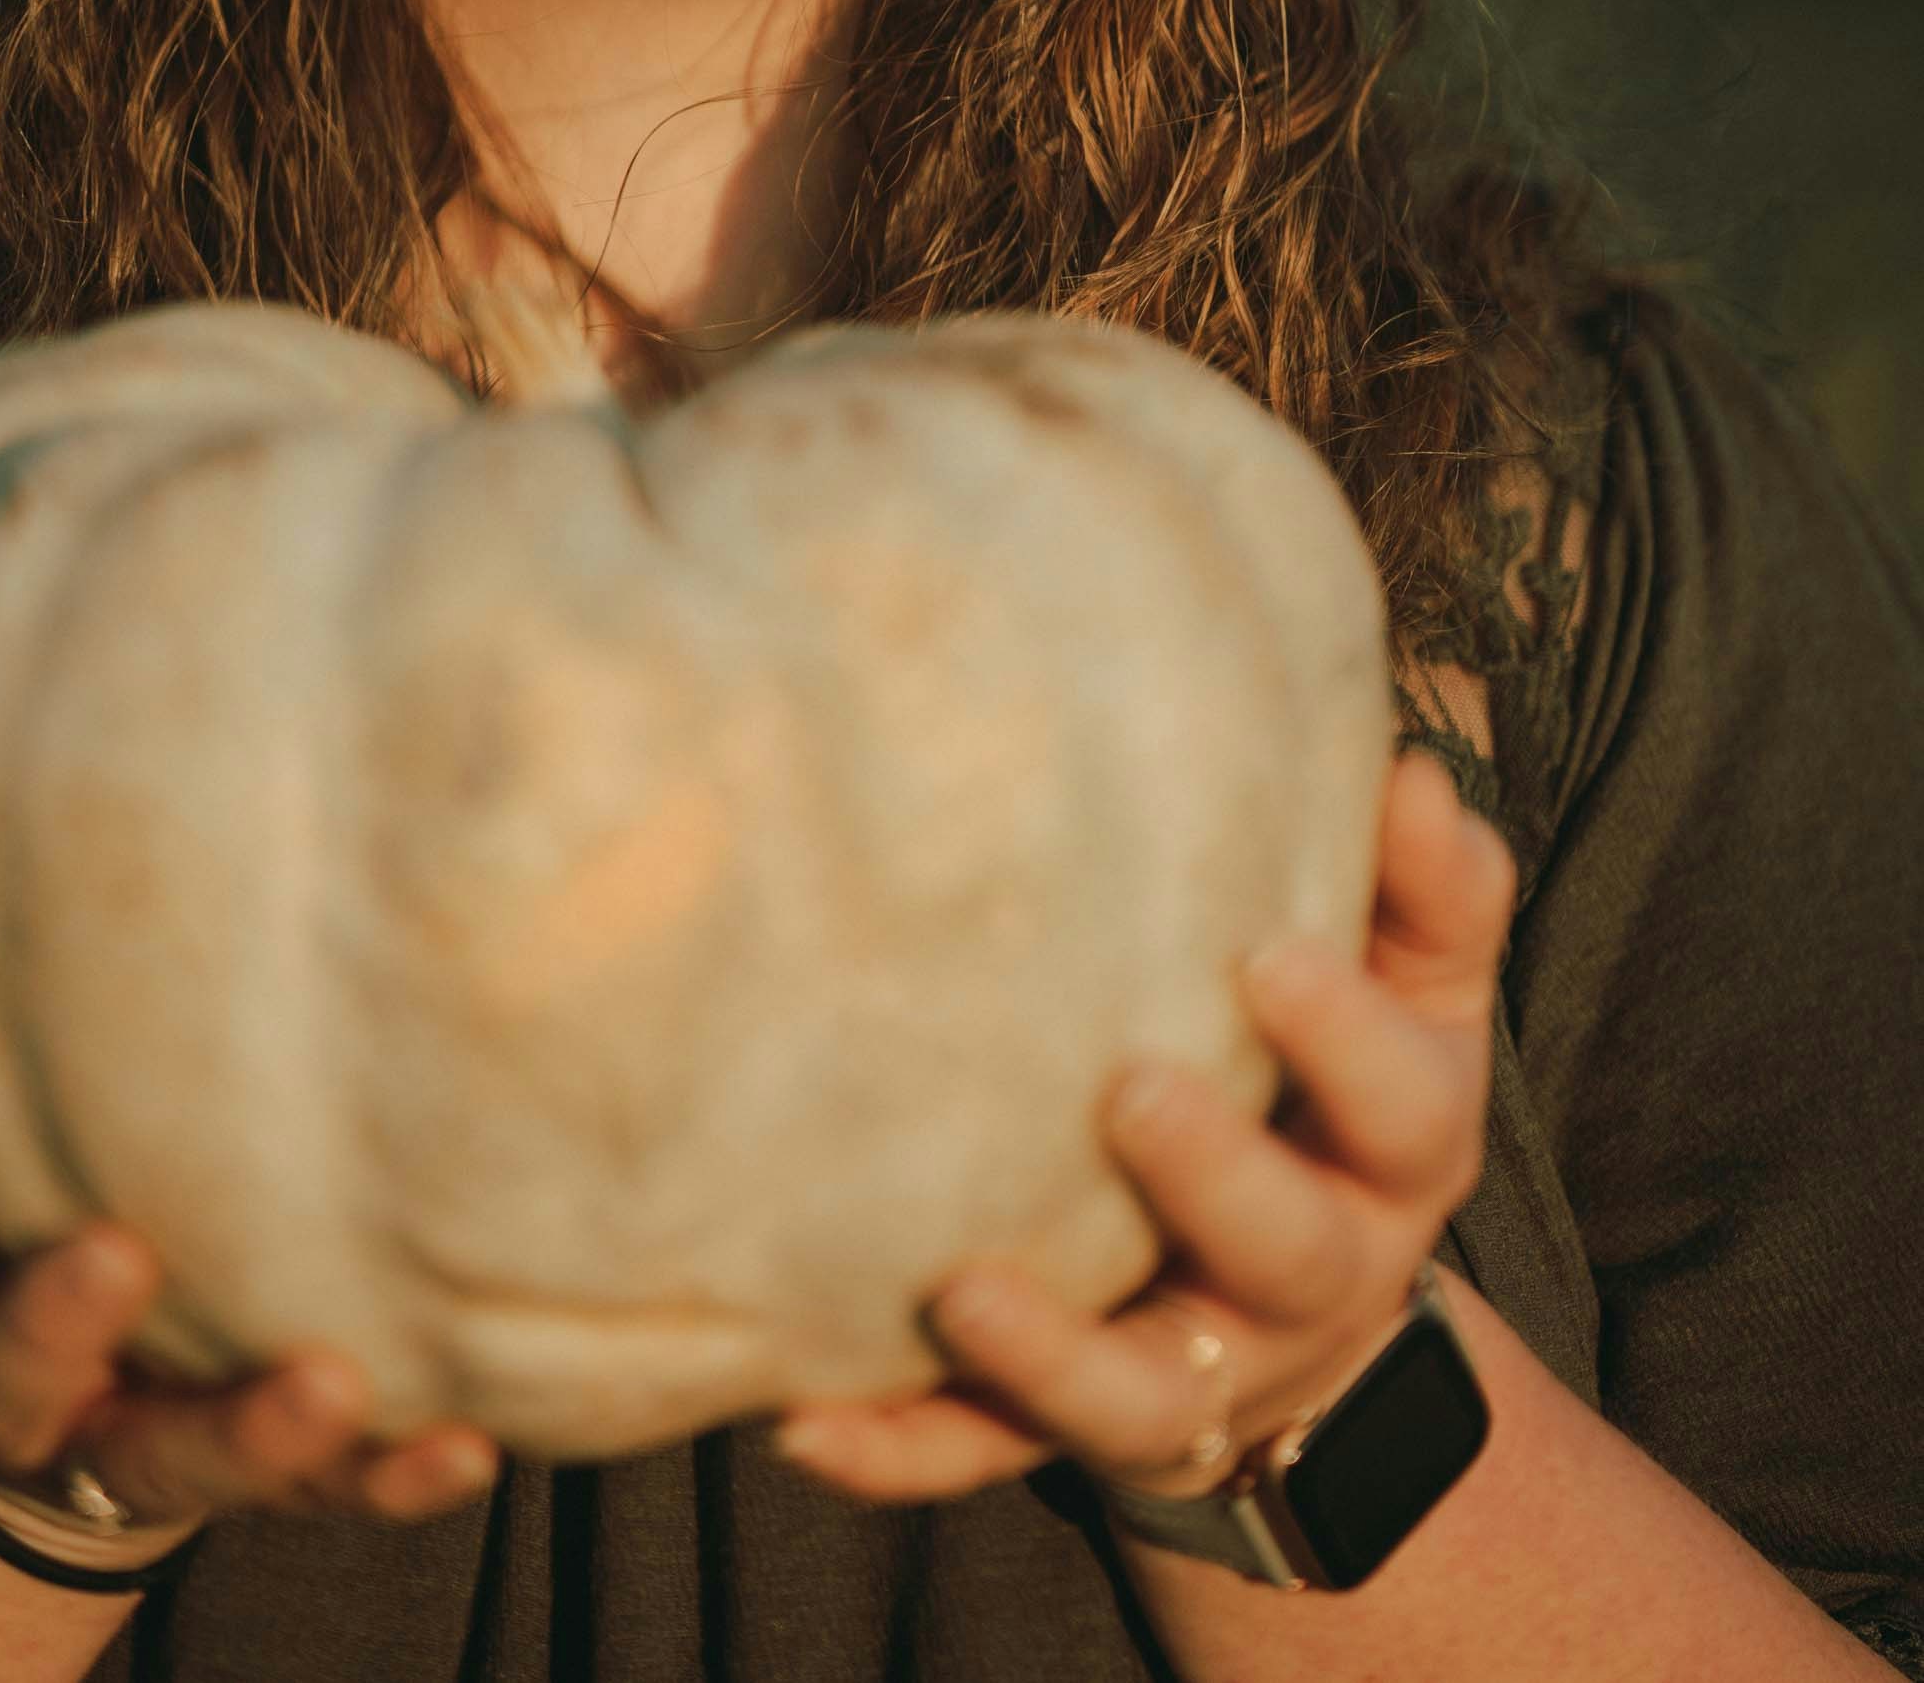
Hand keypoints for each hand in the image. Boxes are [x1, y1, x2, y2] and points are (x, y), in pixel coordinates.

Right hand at [0, 815, 501, 1545]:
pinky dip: (385, 1478)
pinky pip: (315, 1494)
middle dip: (49, 1324)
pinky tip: (465, 1448)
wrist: (21, 1371)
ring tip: (331, 1381)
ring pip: (165, 1461)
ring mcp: (112, 1433)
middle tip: (119, 1257)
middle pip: (0, 1373)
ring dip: (246, 1433)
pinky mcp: (231, 1470)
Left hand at [768, 748, 1513, 1505]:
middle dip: (1218, 1177)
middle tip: (1132, 1090)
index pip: (1406, 1105)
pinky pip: (989, 1455)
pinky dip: (904, 1448)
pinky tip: (804, 1423)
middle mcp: (1313, 1274)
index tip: (1266, 952)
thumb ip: (1424, 890)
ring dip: (1056, 1355)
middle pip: (1291, 1250)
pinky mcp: (1085, 1429)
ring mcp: (1199, 1366)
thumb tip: (1409, 774)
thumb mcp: (1411, 992)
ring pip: (1145, 1395)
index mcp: (1394, 1154)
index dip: (1350, 1038)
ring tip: (966, 1293)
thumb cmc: (1328, 1083)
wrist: (1309, 1311)